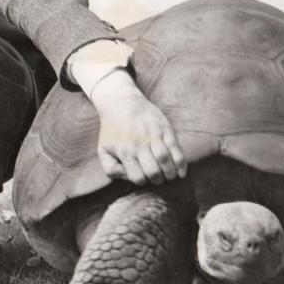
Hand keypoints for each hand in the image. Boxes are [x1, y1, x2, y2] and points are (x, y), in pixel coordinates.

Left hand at [89, 69, 186, 185]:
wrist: (121, 101)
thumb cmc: (112, 129)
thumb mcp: (103, 149)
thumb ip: (111, 169)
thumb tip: (127, 177)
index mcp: (125, 151)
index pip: (139, 178)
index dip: (143, 181)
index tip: (144, 177)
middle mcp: (139, 144)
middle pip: (154, 172)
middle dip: (158, 180)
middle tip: (158, 178)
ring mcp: (154, 136)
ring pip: (166, 160)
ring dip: (170, 173)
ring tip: (169, 175)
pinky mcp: (165, 129)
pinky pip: (176, 149)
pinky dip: (181, 163)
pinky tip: (181, 172)